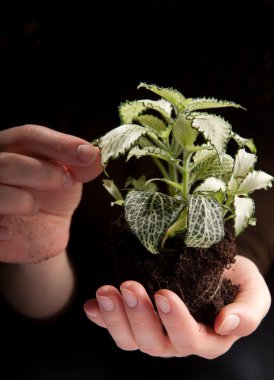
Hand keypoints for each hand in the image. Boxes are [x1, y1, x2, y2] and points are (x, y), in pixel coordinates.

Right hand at [0, 124, 101, 262]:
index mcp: (11, 147)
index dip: (59, 144)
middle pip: (8, 163)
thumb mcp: (70, 176)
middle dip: (44, 173)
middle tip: (67, 182)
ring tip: (35, 207)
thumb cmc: (52, 196)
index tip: (88, 155)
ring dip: (24, 202)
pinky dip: (2, 229)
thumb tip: (93, 156)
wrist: (41, 232)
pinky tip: (10, 232)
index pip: (28, 136)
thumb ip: (79, 164)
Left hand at [84, 255, 270, 357]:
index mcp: (207, 339)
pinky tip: (91, 305)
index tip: (164, 293)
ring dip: (115, 317)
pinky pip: (115, 326)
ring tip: (105, 292)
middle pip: (153, 342)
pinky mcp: (136, 319)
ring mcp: (154, 331)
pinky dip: (101, 318)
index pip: (190, 339)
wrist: (215, 268)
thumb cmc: (236, 280)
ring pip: (130, 339)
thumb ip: (248, 312)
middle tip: (129, 286)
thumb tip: (227, 325)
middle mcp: (177, 341)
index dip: (176, 321)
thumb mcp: (253, 291)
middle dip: (139, 315)